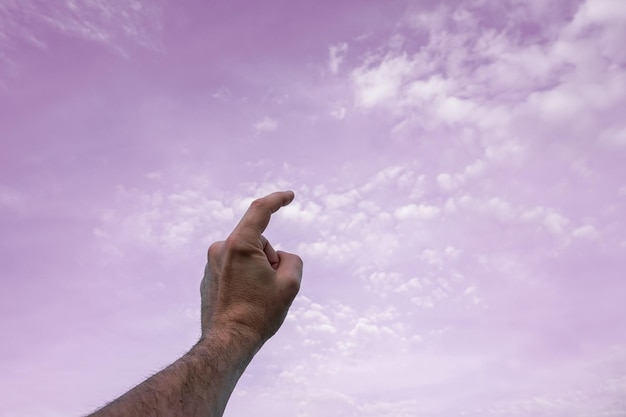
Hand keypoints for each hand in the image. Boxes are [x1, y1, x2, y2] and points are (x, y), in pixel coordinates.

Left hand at [200, 191, 302, 345]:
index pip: (260, 211)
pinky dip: (246, 278)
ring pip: (247, 257)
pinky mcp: (209, 277)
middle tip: (270, 288)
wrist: (228, 342)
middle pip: (258, 242)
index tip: (289, 196)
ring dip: (258, 270)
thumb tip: (280, 258)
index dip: (277, 200)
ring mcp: (212, 263)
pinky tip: (247, 302)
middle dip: (270, 259)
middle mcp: (221, 248)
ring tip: (257, 298)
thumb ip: (292, 260)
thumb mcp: (290, 285)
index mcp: (239, 244)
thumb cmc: (259, 313)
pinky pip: (236, 269)